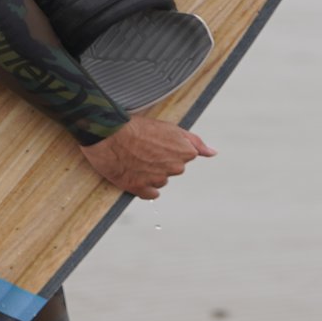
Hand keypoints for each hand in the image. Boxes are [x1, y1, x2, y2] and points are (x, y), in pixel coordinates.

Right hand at [80, 116, 215, 199]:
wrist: (108, 134)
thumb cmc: (137, 127)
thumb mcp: (171, 128)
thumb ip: (195, 141)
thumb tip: (213, 153)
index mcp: (185, 153)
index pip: (184, 157)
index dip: (169, 149)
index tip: (157, 144)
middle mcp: (175, 168)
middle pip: (172, 169)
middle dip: (161, 162)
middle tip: (144, 150)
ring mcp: (158, 180)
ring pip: (160, 180)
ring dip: (150, 173)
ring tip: (135, 159)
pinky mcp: (141, 189)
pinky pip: (149, 193)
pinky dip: (143, 185)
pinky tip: (134, 172)